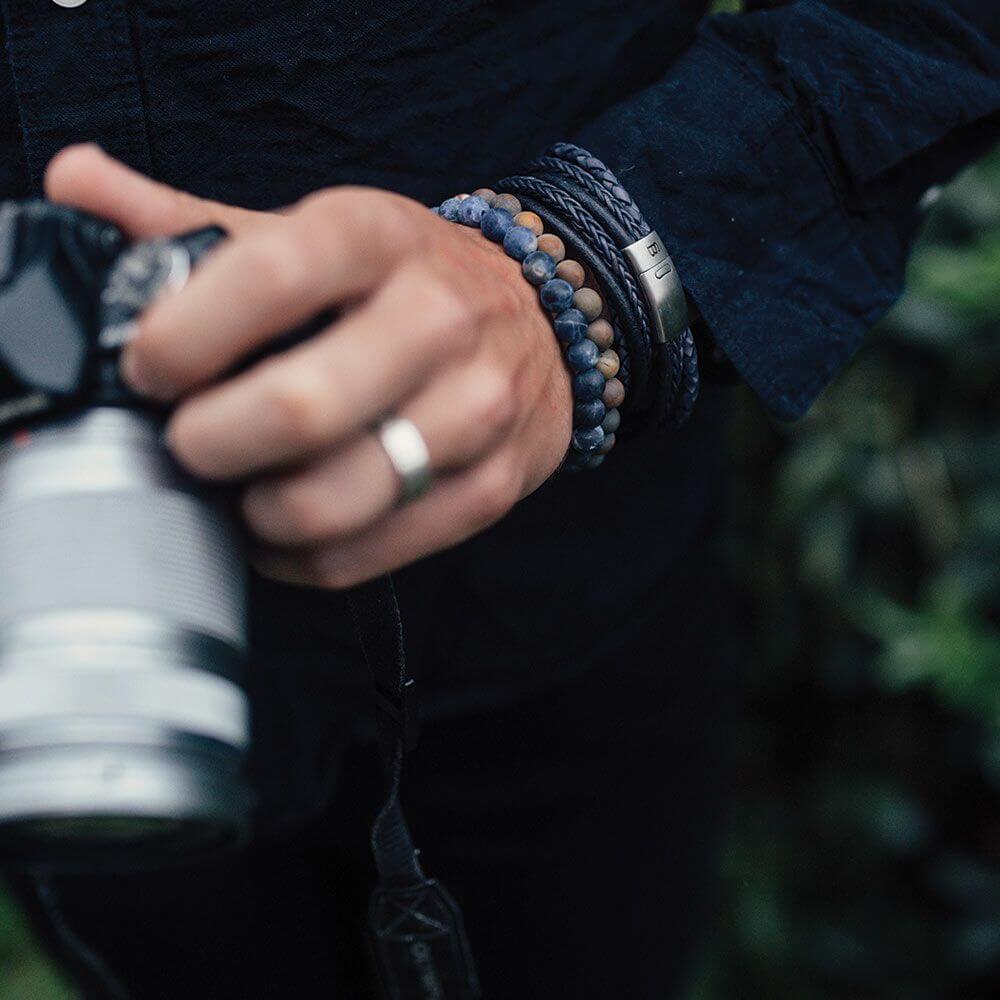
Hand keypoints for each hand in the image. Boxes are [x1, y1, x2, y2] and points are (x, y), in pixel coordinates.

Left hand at [45, 145, 572, 586]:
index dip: (184, 338)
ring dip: (258, 513)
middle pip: (300, 410)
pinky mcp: (492, 486)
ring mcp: (476, 408)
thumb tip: (79, 186)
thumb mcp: (318, 231)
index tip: (149, 370)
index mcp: (378, 237)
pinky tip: (285, 530)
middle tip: (189, 444)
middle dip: (211, 445)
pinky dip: (305, 556)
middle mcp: (440, 318)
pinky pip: (371, 552)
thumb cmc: (410, 280)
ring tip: (240, 492)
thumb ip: (194, 218)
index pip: (269, 278)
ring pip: (336, 499)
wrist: (542, 324)